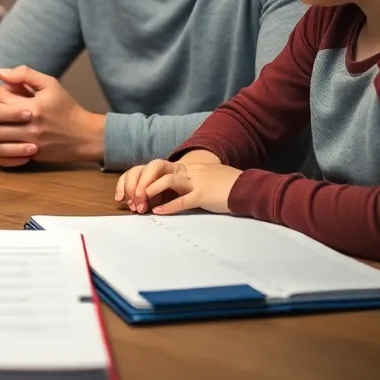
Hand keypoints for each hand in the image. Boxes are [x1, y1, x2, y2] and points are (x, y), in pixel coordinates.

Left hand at [0, 66, 103, 167]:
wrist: (84, 136)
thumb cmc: (66, 108)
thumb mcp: (50, 85)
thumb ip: (25, 74)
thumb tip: (0, 72)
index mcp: (33, 106)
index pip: (0, 95)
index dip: (0, 91)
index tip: (8, 93)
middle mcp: (29, 126)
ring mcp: (28, 142)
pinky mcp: (29, 155)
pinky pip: (3, 150)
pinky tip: (4, 134)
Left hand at [115, 155, 241, 214]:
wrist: (248, 188)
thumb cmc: (225, 186)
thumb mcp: (203, 178)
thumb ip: (186, 182)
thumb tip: (169, 192)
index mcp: (188, 167)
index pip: (157, 167)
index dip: (141, 178)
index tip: (130, 192)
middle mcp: (190, 170)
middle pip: (158, 168)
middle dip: (141, 182)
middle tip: (132, 199)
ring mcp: (197, 181)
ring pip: (168, 179)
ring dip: (150, 190)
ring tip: (139, 203)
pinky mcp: (204, 195)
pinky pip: (183, 200)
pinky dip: (169, 206)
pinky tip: (157, 212)